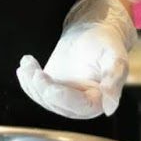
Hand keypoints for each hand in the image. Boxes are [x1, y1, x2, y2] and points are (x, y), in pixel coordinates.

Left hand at [17, 0, 136, 119]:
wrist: (92, 33)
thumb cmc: (106, 44)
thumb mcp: (115, 58)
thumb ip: (114, 80)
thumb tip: (110, 107)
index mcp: (99, 101)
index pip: (80, 106)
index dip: (63, 98)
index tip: (49, 86)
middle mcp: (80, 106)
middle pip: (58, 104)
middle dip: (42, 89)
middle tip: (33, 71)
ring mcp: (63, 98)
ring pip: (44, 99)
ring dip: (31, 83)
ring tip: (27, 63)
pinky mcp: (51, 89)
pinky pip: (36, 91)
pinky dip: (27, 81)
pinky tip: (24, 67)